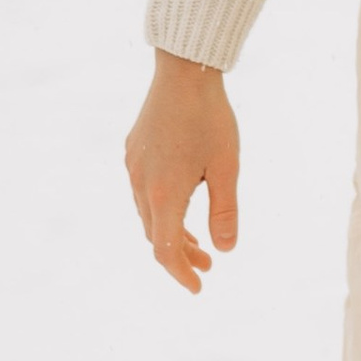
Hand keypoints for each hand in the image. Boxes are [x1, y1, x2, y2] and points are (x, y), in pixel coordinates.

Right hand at [126, 51, 240, 291]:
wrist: (183, 73)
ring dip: (172, 232)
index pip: (166, 251)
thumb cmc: (210, 119)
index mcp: (164, 194)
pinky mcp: (132, 153)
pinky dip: (162, 210)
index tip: (198, 287)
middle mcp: (141, 185)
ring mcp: (133, 168)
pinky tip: (182, 205)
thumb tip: (226, 249)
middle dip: (181, 256)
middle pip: (156, 236)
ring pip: (148, 215)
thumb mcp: (227, 168)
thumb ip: (225, 211)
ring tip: (200, 242)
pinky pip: (143, 193)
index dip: (181, 273)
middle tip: (208, 266)